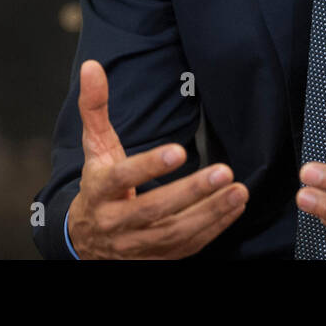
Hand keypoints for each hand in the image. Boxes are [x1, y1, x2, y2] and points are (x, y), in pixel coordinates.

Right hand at [66, 59, 248, 258]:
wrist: (87, 240)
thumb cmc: (98, 185)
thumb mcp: (95, 147)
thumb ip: (95, 107)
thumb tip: (92, 67)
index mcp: (100, 190)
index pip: (123, 178)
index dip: (149, 166)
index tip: (179, 150)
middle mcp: (116, 222)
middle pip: (153, 210)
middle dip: (190, 192)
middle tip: (223, 172)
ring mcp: (136, 244)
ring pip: (174, 232)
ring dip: (210, 212)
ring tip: (238, 190)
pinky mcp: (156, 258)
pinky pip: (187, 246)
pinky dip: (213, 228)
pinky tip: (233, 207)